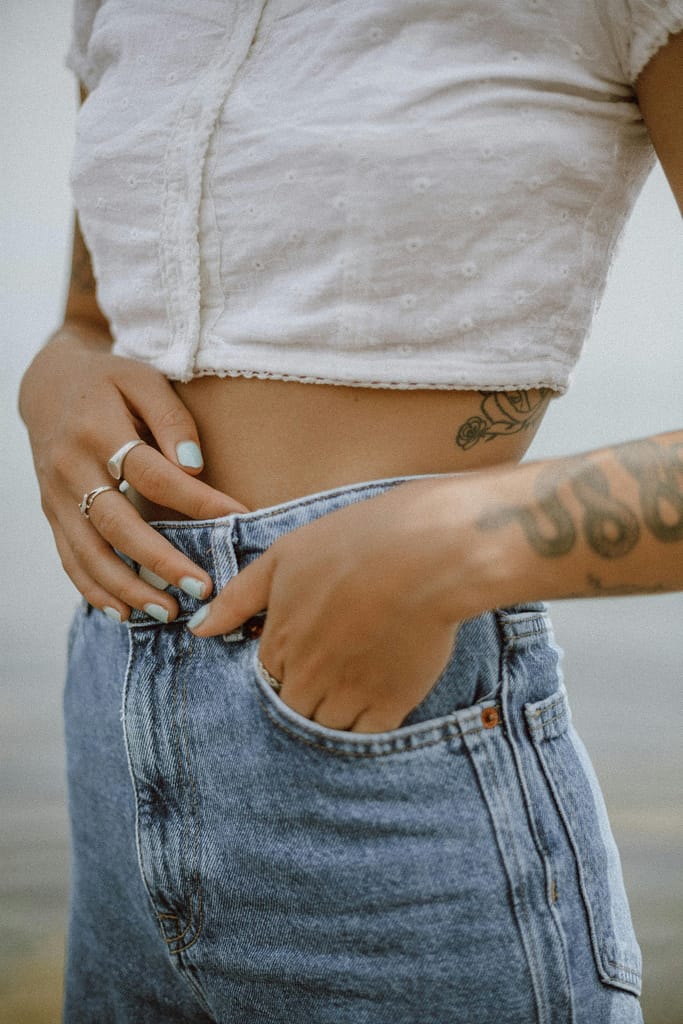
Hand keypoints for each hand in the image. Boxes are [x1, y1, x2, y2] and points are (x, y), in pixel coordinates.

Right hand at [19, 325, 246, 621]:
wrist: (48, 386)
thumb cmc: (111, 383)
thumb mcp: (143, 380)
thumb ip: (172, 419)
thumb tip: (194, 466)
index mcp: (97, 428)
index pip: (152, 473)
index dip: (196, 499)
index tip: (238, 519)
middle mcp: (70, 467)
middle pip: (117, 523)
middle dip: (159, 560)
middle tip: (201, 588)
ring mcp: (56, 496)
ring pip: (89, 552)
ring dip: (128, 588)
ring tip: (168, 613)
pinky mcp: (52, 514)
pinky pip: (70, 559)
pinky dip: (95, 590)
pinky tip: (125, 614)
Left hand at [188, 479, 474, 731]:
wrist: (427, 552)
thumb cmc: (355, 542)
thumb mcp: (285, 556)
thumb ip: (239, 597)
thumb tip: (198, 629)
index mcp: (280, 640)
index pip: (268, 677)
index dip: (289, 663)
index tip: (312, 645)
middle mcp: (308, 675)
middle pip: (294, 707)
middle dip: (308, 692)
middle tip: (337, 662)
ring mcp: (349, 693)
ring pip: (326, 726)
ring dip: (336, 710)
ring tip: (359, 676)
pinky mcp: (391, 703)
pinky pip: (366, 735)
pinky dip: (368, 722)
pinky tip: (379, 692)